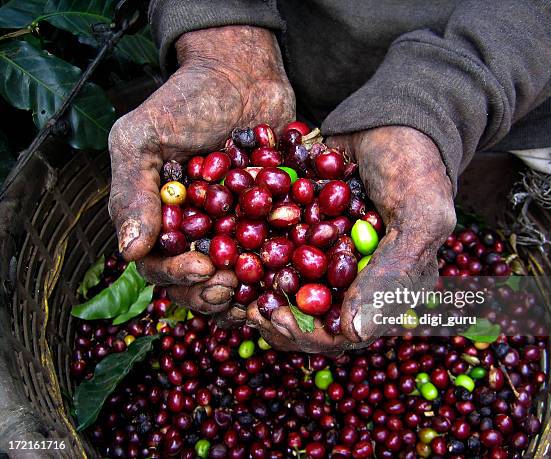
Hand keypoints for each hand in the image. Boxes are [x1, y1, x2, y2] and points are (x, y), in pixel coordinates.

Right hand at [108, 26, 294, 315]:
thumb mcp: (143, 138)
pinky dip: (278, 272)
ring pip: (234, 279)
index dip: (177, 276)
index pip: (158, 264)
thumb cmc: (186, 100)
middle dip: (211, 293)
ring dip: (244, 294)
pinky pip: (272, 256)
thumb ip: (132, 191)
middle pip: (196, 282)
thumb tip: (130, 251)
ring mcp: (233, 228)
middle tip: (230, 288)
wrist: (242, 74)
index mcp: (158, 219)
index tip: (203, 269)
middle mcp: (195, 231)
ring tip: (258, 296)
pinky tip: (288, 279)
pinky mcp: (268, 221)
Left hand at [247, 126, 454, 351]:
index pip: (346, 333)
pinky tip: (231, 249)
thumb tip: (355, 333)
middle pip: (310, 317)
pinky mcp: (305, 229)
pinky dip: (253, 254)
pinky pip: (276, 251)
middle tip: (248, 308)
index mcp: (387, 287)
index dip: (310, 334)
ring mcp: (327, 254)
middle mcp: (353, 278)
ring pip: (287, 290)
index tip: (276, 319)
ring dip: (258, 292)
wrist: (390, 114)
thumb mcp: (418, 217)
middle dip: (277, 318)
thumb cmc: (414, 165)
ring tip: (233, 285)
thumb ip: (392, 273)